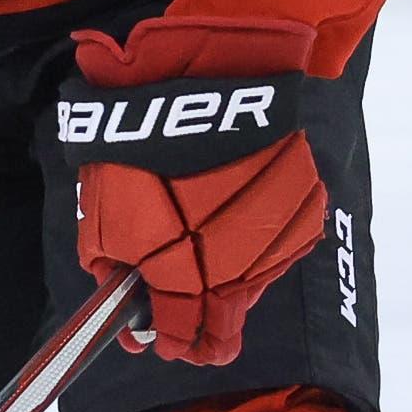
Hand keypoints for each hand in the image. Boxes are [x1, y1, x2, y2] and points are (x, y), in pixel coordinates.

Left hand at [58, 15, 325, 365]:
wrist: (220, 70)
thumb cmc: (148, 135)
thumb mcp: (107, 204)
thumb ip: (112, 261)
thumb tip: (125, 302)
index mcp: (189, 273)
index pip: (187, 337)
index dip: (170, 341)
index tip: (158, 339)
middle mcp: (240, 268)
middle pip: (225, 320)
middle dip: (198, 315)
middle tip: (181, 300)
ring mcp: (278, 238)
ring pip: (252, 282)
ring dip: (228, 275)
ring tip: (203, 242)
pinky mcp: (305, 208)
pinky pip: (276, 243)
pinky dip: (255, 240)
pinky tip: (232, 213)